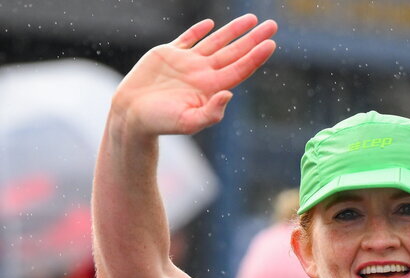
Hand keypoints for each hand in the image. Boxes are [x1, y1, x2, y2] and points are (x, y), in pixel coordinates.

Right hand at [112, 14, 276, 136]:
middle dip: (253, 39)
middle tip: (273, 26)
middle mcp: (203, 74)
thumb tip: (229, 95)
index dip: (256, 56)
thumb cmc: (160, 123)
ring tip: (251, 19)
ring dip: (234, 31)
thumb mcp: (188, 122)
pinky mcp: (168, 55)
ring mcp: (187, 64)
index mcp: (210, 88)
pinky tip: (211, 24)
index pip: (240, 69)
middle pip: (235, 53)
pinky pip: (188, 39)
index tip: (271, 44)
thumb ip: (211, 112)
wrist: (132, 115)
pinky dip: (199, 31)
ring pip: (216, 42)